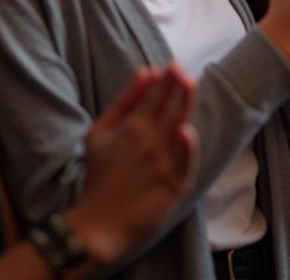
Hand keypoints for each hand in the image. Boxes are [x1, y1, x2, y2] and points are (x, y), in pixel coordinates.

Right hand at [68, 64, 197, 267]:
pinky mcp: (174, 185)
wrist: (99, 225)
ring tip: (191, 84)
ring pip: (182, 127)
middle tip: (183, 70)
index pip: (156, 96)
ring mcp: (164, 163)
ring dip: (187, 103)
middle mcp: (151, 142)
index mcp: (133, 128)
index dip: (167, 79)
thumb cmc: (99, 175)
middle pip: (172, 107)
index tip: (173, 65)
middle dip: (180, 85)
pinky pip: (186, 162)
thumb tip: (145, 71)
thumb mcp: (100, 132)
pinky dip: (188, 146)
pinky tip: (187, 130)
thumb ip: (124, 100)